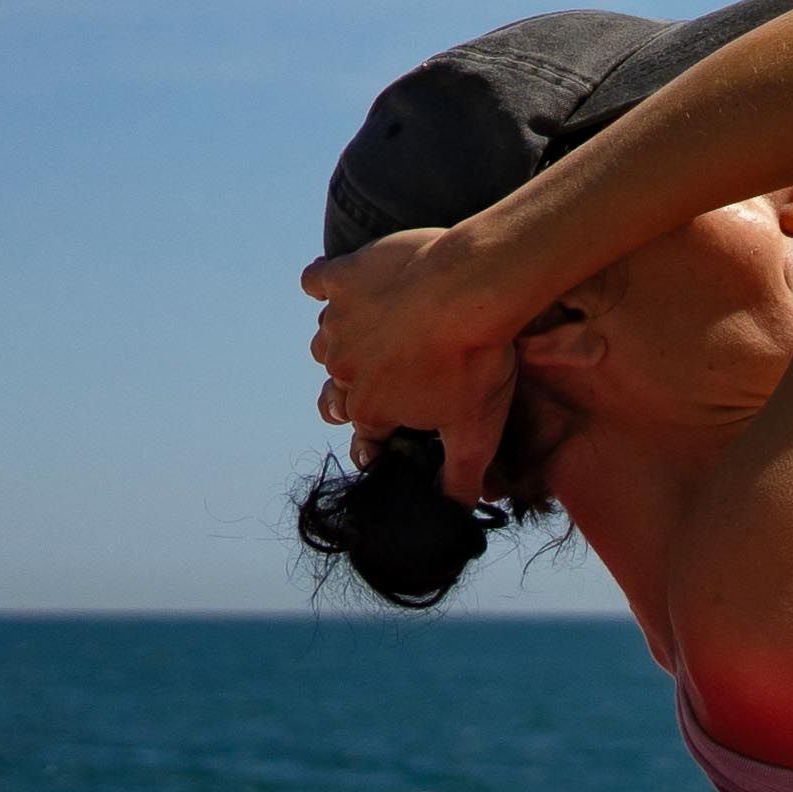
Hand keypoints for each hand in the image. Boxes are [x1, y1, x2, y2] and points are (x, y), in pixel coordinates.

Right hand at [304, 229, 521, 506]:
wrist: (476, 288)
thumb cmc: (477, 361)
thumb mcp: (476, 432)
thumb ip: (459, 478)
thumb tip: (456, 514)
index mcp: (369, 408)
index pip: (364, 431)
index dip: (380, 432)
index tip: (392, 429)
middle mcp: (343, 368)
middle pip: (339, 385)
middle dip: (359, 387)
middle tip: (386, 377)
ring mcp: (339, 321)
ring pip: (326, 338)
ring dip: (345, 339)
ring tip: (375, 332)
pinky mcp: (345, 277)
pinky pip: (315, 281)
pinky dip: (322, 283)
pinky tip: (338, 286)